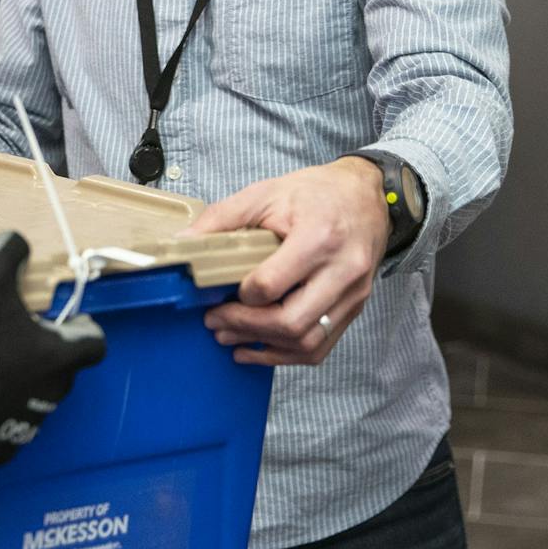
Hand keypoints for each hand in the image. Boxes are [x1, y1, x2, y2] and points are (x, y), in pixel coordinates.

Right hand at [0, 232, 105, 464]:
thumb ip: (10, 252)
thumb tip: (19, 244)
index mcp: (55, 355)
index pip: (94, 345)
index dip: (87, 330)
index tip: (76, 322)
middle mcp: (48, 395)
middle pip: (63, 374)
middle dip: (49, 356)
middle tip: (20, 340)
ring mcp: (22, 427)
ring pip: (35, 406)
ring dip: (23, 388)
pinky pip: (6, 434)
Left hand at [185, 158, 388, 366]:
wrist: (366, 196)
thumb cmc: (315, 193)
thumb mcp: (265, 193)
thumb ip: (221, 219)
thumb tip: (182, 243)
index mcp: (318, 238)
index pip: (272, 285)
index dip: (241, 296)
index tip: (220, 292)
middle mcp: (342, 271)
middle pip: (291, 322)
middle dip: (245, 328)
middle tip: (215, 323)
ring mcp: (353, 294)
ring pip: (308, 342)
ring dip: (264, 347)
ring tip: (230, 340)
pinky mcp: (354, 307)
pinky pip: (323, 346)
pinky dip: (287, 355)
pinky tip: (259, 350)